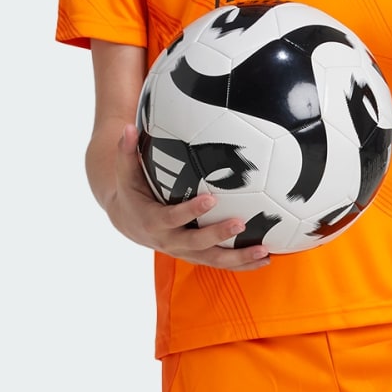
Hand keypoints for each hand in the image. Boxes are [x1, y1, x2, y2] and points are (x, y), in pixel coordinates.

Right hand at [103, 122, 271, 269]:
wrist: (129, 222)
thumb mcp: (124, 174)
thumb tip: (127, 128)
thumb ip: (126, 152)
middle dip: (218, 235)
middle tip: (241, 223)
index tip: (211, 199)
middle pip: (196, 244)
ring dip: (238, 259)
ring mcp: (184, 252)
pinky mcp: (196, 256)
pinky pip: (220, 263)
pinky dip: (242, 264)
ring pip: (212, 260)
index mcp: (153, 222)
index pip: (172, 218)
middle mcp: (170, 241)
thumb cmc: (132, 192)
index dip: (191, 211)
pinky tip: (266, 259)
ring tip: (264, 253)